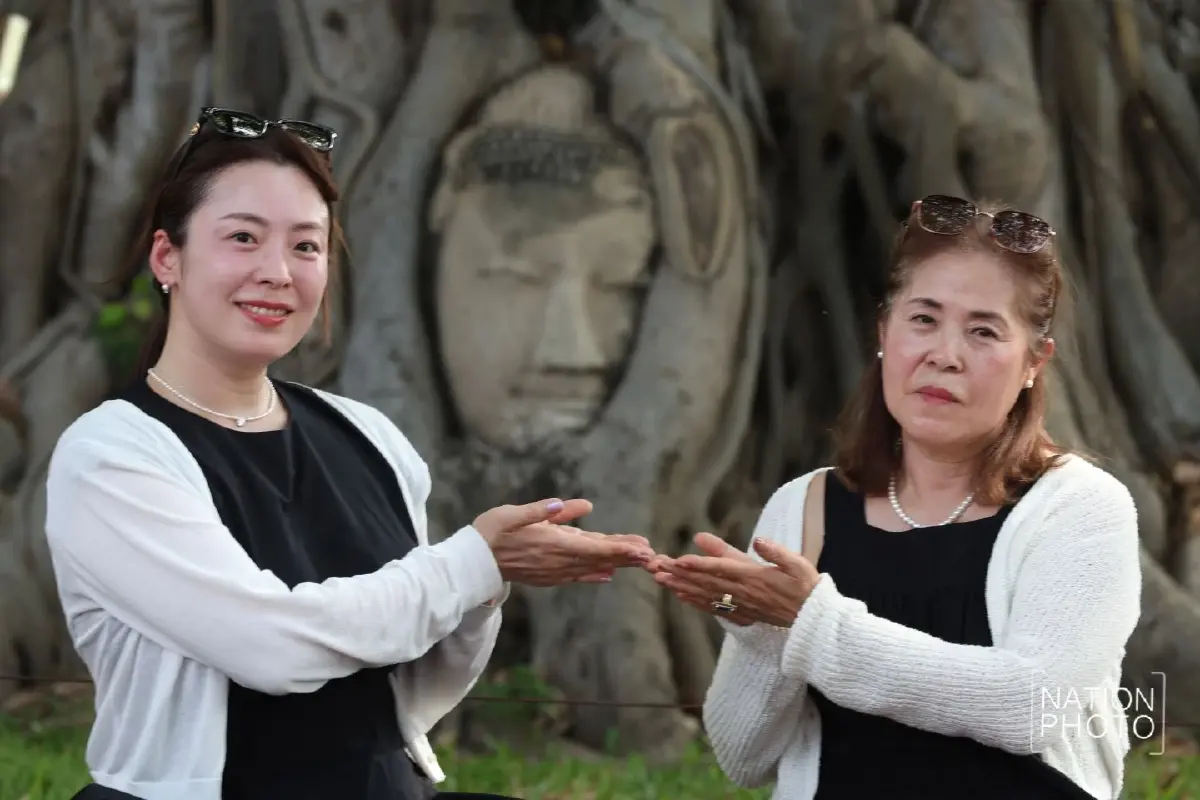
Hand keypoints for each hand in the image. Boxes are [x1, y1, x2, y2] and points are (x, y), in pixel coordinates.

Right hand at [474, 498, 655, 586]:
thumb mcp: (514, 514)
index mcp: (554, 544)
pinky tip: (607, 575)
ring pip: (591, 568)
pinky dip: (595, 574)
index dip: (622, 548)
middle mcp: (558, 562)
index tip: (643, 548)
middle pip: (600, 559)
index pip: (596, 547)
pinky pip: (577, 576)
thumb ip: (545, 511)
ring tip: (638, 559)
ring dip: (615, 563)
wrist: (471, 562)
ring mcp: (553, 572)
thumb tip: (579, 505)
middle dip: (627, 556)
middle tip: (652, 553)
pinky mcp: (547, 576)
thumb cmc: (490, 532)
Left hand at [652, 532, 820, 627]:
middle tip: (657, 566)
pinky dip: (695, 601)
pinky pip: (713, 608)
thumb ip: (776, 553)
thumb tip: (759, 541)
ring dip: (682, 587)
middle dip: (680, 574)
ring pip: (706, 594)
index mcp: (756, 576)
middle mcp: (744, 591)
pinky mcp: (741, 613)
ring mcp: (741, 604)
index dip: (700, 564)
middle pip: (706, 581)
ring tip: (660, 579)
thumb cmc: (806, 586)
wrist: (813, 619)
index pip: (722, 568)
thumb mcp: (797, 564)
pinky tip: (680, 596)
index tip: (679, 559)